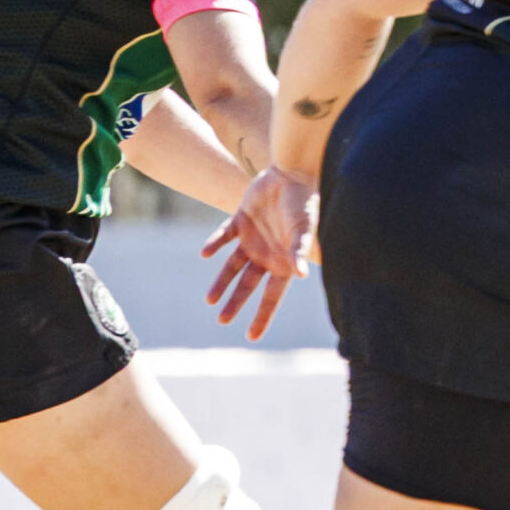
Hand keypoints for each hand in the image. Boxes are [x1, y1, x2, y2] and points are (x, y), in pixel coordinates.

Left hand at [201, 164, 319, 340]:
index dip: (262, 316)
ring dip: (221, 282)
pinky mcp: (241, 220)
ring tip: (209, 300)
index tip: (252, 336)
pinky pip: (224, 236)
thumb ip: (299, 251)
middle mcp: (267, 254)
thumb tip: (301, 275)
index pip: (271, 297)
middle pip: (248, 286)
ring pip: (233, 266)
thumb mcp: (302, 229)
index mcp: (283, 262)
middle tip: (223, 321)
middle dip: (236, 303)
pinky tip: (205, 253)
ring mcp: (253, 238)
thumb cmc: (303, 202)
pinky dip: (214, 244)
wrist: (291, 172)